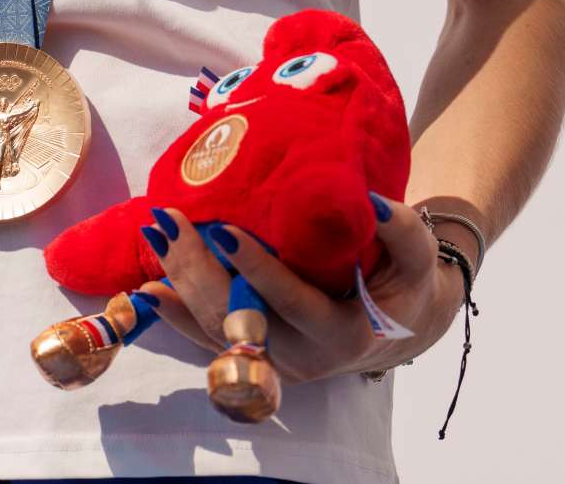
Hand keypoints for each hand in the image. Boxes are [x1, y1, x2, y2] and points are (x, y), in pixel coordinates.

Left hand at [140, 194, 465, 383]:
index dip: (256, 270)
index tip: (222, 231)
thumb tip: (369, 202)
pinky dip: (175, 313)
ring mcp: (272, 360)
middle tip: (171, 222)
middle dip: (198, 270)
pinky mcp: (253, 354)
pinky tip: (147, 289)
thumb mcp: (418, 256)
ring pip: (215, 327)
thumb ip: (401, 230)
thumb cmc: (404, 281)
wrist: (396, 322)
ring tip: (155, 237)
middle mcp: (302, 358)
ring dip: (179, 283)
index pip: (292, 302)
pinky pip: (206, 337)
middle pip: (239, 317)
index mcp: (343, 334)